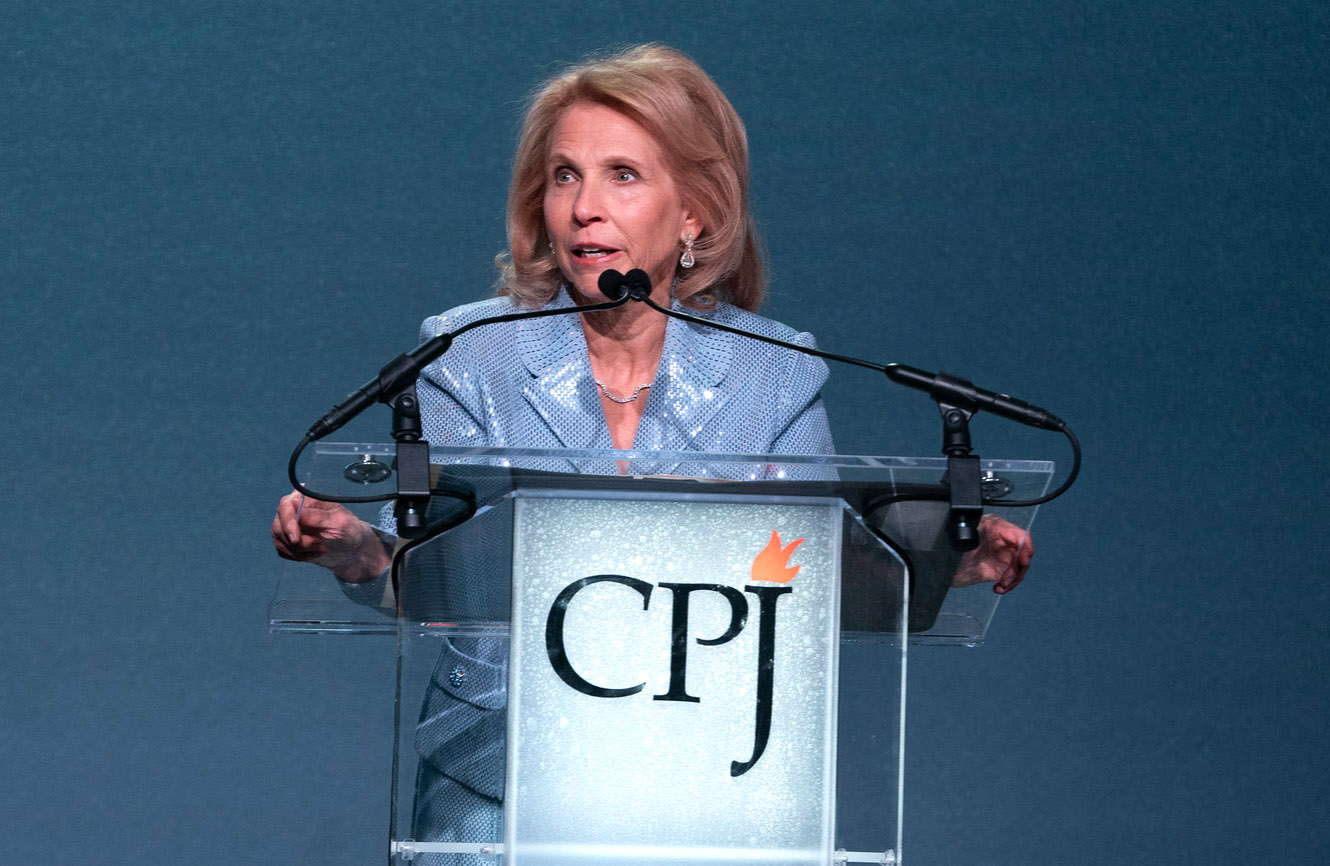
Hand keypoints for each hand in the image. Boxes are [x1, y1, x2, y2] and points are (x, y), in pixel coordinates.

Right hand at [271, 490, 389, 582]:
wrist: (350, 550)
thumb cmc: (348, 531)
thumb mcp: (339, 522)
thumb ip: (318, 516)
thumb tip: (297, 509)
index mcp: (307, 499)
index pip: (286, 506)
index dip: (288, 522)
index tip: (296, 539)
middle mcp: (293, 510)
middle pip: (279, 524)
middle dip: (297, 542)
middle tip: (318, 546)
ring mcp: (288, 525)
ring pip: (279, 539)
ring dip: (300, 550)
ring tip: (321, 549)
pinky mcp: (286, 540)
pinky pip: (282, 550)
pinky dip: (298, 556)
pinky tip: (313, 553)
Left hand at [950, 514, 1033, 593]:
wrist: (938, 567)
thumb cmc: (945, 548)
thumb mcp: (963, 539)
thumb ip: (984, 535)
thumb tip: (999, 538)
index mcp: (994, 526)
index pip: (1020, 535)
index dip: (1025, 548)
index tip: (1023, 562)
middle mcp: (1000, 538)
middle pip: (1024, 552)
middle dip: (1018, 568)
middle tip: (1006, 579)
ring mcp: (1000, 553)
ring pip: (1020, 566)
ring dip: (1014, 579)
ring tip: (1001, 585)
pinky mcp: (998, 567)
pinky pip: (1012, 576)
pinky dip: (1009, 585)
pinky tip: (999, 588)